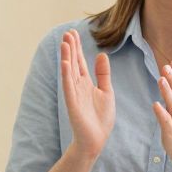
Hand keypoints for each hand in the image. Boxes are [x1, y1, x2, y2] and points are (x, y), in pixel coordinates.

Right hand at [59, 30, 115, 159]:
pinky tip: (65, 63)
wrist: (96, 139)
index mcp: (86, 83)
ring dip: (67, 57)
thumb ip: (103, 74)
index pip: (80, 61)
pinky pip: (69, 87)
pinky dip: (67, 75)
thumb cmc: (101, 118)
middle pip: (73, 62)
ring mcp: (74, 94)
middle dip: (71, 48)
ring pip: (69, 72)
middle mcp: (78, 86)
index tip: (73, 33)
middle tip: (67, 32)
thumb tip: (101, 55)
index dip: (77, 47)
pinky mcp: (73, 103)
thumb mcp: (106, 91)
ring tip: (64, 42)